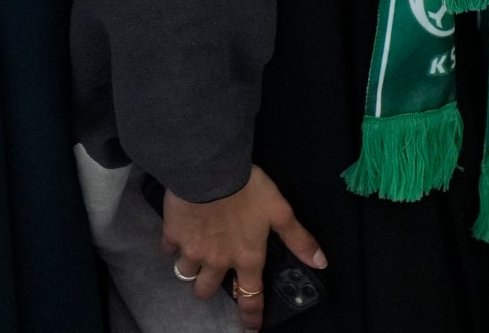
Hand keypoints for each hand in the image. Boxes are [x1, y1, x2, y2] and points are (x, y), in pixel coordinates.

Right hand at [161, 166, 324, 329]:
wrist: (211, 171)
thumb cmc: (249, 190)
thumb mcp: (281, 212)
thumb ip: (299, 239)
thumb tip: (320, 262)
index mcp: (246, 257)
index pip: (250, 296)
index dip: (250, 315)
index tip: (250, 328)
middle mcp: (218, 260)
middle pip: (205, 291)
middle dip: (209, 286)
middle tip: (214, 270)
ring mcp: (192, 250)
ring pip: (185, 273)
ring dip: (191, 266)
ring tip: (197, 251)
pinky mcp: (172, 236)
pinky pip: (168, 249)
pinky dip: (173, 245)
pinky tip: (180, 233)